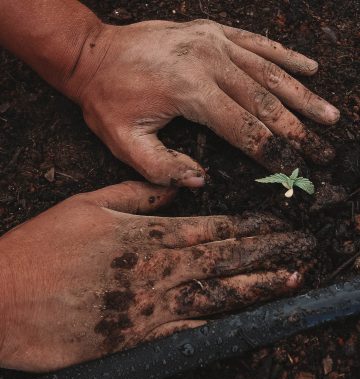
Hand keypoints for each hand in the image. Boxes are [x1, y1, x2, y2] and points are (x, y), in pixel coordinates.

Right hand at [0, 181, 315, 371]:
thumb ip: (137, 194)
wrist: (7, 297)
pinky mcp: (136, 336)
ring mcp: (149, 306)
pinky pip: (187, 330)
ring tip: (289, 280)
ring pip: (215, 295)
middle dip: (266, 253)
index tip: (278, 224)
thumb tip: (177, 187)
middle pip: (223, 260)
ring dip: (255, 287)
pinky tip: (245, 318)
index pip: (211, 229)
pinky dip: (218, 323)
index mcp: (145, 235)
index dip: (249, 227)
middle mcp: (155, 270)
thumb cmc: (43, 245)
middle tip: (301, 248)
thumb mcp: (89, 204)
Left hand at [69, 19, 339, 186]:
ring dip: (302, 96)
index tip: (295, 170)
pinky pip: (257, 43)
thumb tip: (202, 181)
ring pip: (269, 72)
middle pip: (265, 102)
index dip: (272, 152)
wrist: (92, 55)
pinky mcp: (211, 32)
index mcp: (190, 91)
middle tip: (323, 151)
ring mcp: (212, 42)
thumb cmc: (107, 100)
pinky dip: (285, 57)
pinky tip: (309, 67)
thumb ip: (163, 168)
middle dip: (297, 130)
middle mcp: (209, 62)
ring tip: (329, 116)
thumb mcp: (124, 143)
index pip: (243, 128)